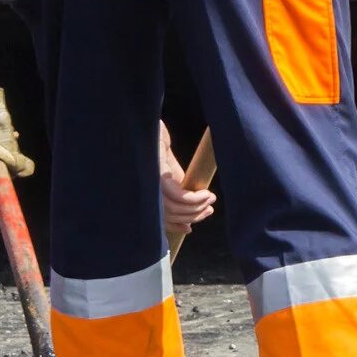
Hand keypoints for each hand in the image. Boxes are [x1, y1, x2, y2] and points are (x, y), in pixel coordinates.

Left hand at [159, 121, 215, 244]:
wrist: (152, 128)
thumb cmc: (158, 148)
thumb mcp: (169, 172)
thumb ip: (177, 188)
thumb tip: (190, 203)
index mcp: (147, 196)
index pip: (159, 220)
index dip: (175, 226)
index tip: (190, 228)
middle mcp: (145, 194)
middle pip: (170, 216)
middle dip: (194, 216)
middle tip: (210, 209)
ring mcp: (151, 187)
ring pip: (177, 209)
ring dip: (198, 207)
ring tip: (211, 199)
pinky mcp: (159, 178)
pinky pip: (181, 196)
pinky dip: (196, 198)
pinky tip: (205, 194)